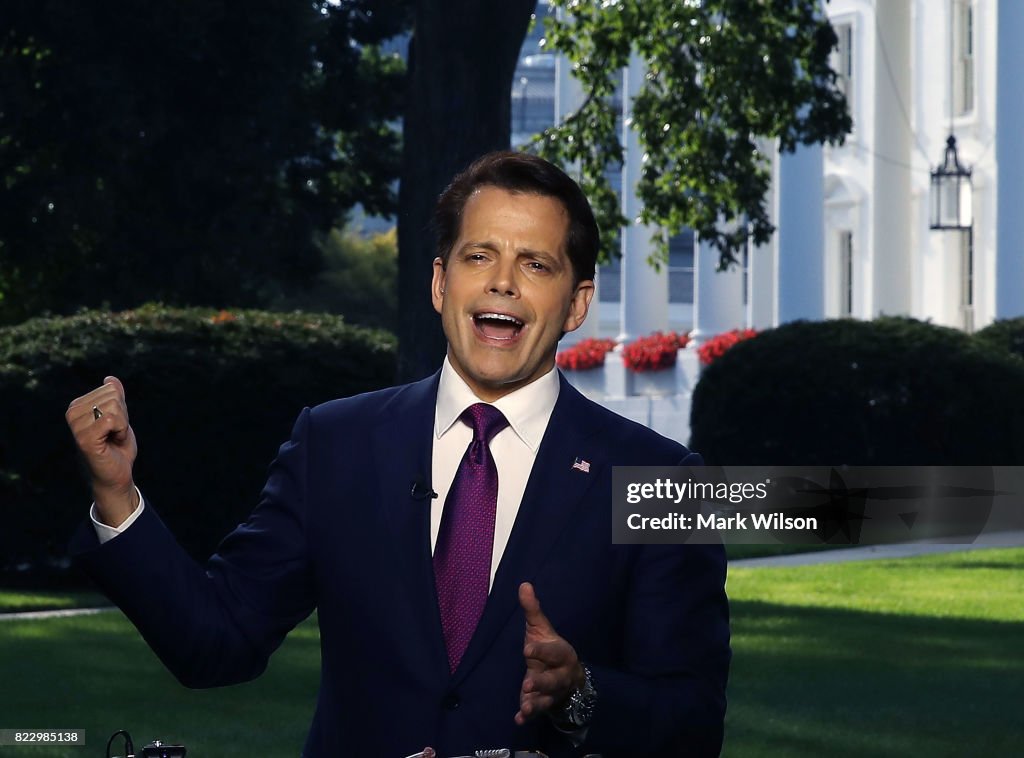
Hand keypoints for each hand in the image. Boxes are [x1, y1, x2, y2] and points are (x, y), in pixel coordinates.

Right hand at [65, 375, 138, 525]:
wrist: (117, 474)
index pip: (111, 389)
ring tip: (113, 438)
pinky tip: (113, 442)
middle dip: (123, 416)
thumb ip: (115, 397)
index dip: (121, 408)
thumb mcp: (119, 417)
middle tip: (114, 433)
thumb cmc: (117, 446)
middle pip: (113, 396)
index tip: (113, 426)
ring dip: (123, 425)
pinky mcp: (85, 438)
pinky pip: (113, 420)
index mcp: (77, 405)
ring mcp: (76, 426)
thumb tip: (110, 378)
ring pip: (114, 407)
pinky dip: (122, 431)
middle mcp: (72, 413)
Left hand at [514, 582, 584, 725]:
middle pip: (553, 680)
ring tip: (526, 707)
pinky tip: (519, 719)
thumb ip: (532, 610)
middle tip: (527, 683)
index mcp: (561, 654)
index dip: (541, 651)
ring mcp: (552, 692)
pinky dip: (528, 716)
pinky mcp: (543, 704)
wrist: (568, 677)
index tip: (527, 648)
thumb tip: (523, 584)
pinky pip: (538, 712)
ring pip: (546, 699)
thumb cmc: (549, 649)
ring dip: (536, 703)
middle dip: (541, 682)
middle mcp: (559, 674)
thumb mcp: (541, 629)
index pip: (553, 652)